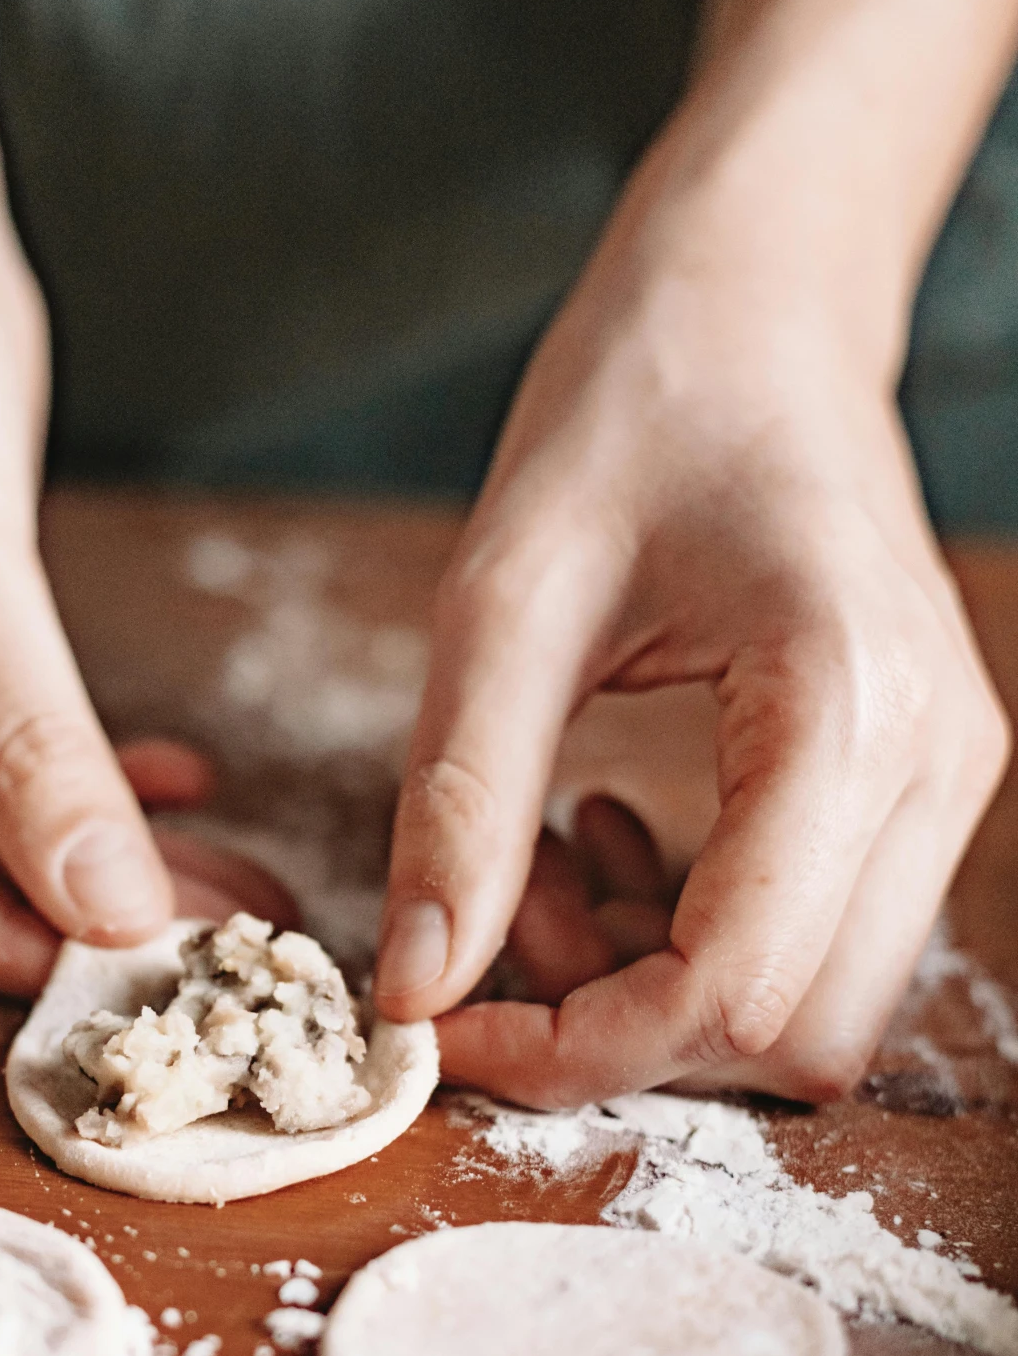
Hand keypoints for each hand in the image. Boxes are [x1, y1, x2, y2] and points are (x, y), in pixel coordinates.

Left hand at [374, 195, 1009, 1106]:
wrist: (755, 306)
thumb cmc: (636, 408)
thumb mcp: (504, 597)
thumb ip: (460, 805)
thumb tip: (416, 990)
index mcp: (845, 708)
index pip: (734, 993)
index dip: (578, 1049)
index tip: (449, 1023)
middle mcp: (932, 767)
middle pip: (791, 1038)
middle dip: (617, 1027)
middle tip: (497, 920)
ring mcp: (940, 782)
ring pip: (804, 1011)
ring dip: (649, 988)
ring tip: (542, 861)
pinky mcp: (911, 785)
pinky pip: (810, 943)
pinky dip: (688, 943)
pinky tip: (603, 836)